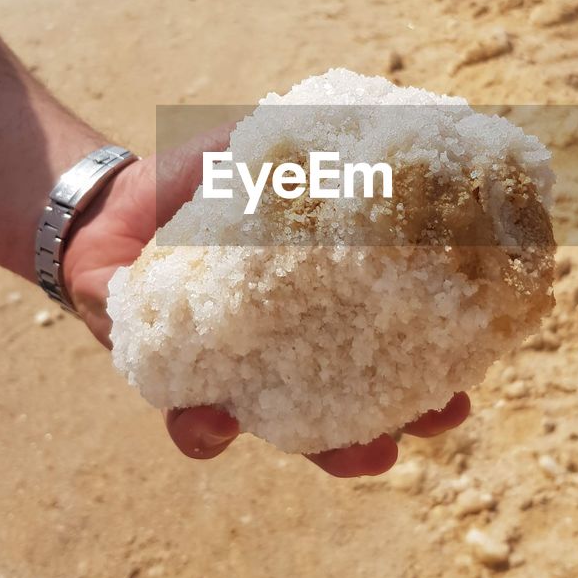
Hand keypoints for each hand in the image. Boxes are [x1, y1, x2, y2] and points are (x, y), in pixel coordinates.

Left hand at [62, 134, 471, 476]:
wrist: (109, 204)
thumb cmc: (195, 182)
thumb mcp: (255, 152)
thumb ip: (305, 145)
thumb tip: (379, 121)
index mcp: (310, 306)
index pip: (381, 350)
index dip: (426, 374)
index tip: (469, 383)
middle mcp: (276, 352)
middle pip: (346, 409)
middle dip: (391, 427)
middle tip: (430, 426)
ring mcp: (226, 372)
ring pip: (281, 430)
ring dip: (321, 451)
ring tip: (353, 456)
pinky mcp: (166, 377)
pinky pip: (187, 416)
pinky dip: (200, 426)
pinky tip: (214, 421)